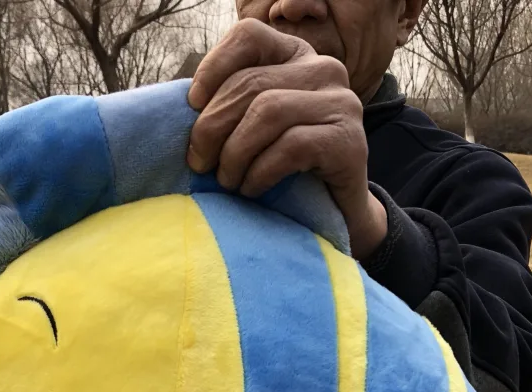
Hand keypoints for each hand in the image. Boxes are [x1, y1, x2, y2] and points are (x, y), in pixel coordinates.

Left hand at [187, 19, 387, 259]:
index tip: (192, 107)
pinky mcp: (349, 141)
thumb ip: (230, 107)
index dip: (212, 68)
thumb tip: (182, 108)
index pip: (248, 36)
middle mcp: (324, 70)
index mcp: (295, 57)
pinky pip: (291, 146)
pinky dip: (261, 172)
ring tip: (227, 180)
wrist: (335, 214)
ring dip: (235, 153)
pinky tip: (252, 189)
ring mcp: (342, 103)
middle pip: (251, 83)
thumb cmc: (285, 172)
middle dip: (212, 127)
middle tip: (199, 164)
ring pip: (268, 111)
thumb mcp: (254, 129)